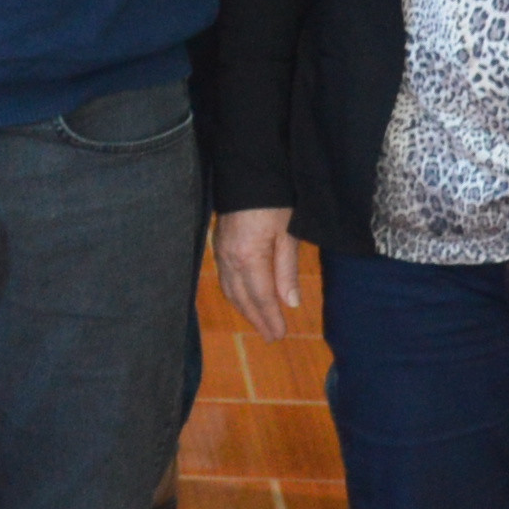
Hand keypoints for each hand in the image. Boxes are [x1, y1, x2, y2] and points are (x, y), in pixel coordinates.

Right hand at [213, 206, 307, 339]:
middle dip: (257, 320)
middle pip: (243, 299)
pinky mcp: (218, 246)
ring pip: (231, 291)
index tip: (279, 334)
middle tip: (271, 337)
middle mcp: (230, 259)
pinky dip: (234, 294)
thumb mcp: (288, 233)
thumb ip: (287, 270)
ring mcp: (221, 252)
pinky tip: (243, 299)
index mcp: (249, 257)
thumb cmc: (274, 200)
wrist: (247, 171)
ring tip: (259, 323)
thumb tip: (290, 304)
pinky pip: (225, 279)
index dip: (270, 318)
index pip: (261, 297)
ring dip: (245, 310)